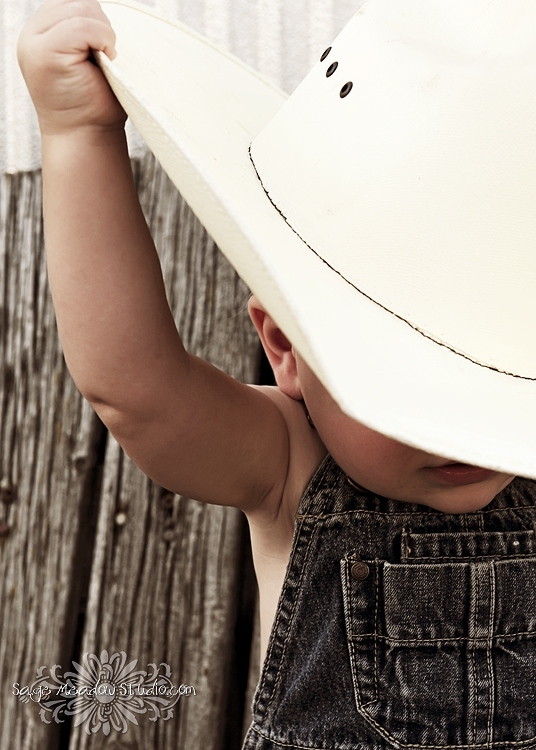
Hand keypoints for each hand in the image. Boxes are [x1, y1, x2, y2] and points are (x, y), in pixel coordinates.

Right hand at [18, 0, 125, 136]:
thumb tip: (103, 9)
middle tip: (105, 59)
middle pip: (80, 2)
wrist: (85, 136)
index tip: (103, 52)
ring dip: (105, 34)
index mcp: (43, 31)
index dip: (98, 22)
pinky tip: (106, 61)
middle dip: (102, 27)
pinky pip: (83, 25)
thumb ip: (87, 29)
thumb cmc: (95, 103)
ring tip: (104, 62)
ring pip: (83, 9)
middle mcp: (32, 33)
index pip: (75, 2)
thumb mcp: (89, 57)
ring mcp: (34, 41)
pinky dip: (103, 39)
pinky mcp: (44, 52)